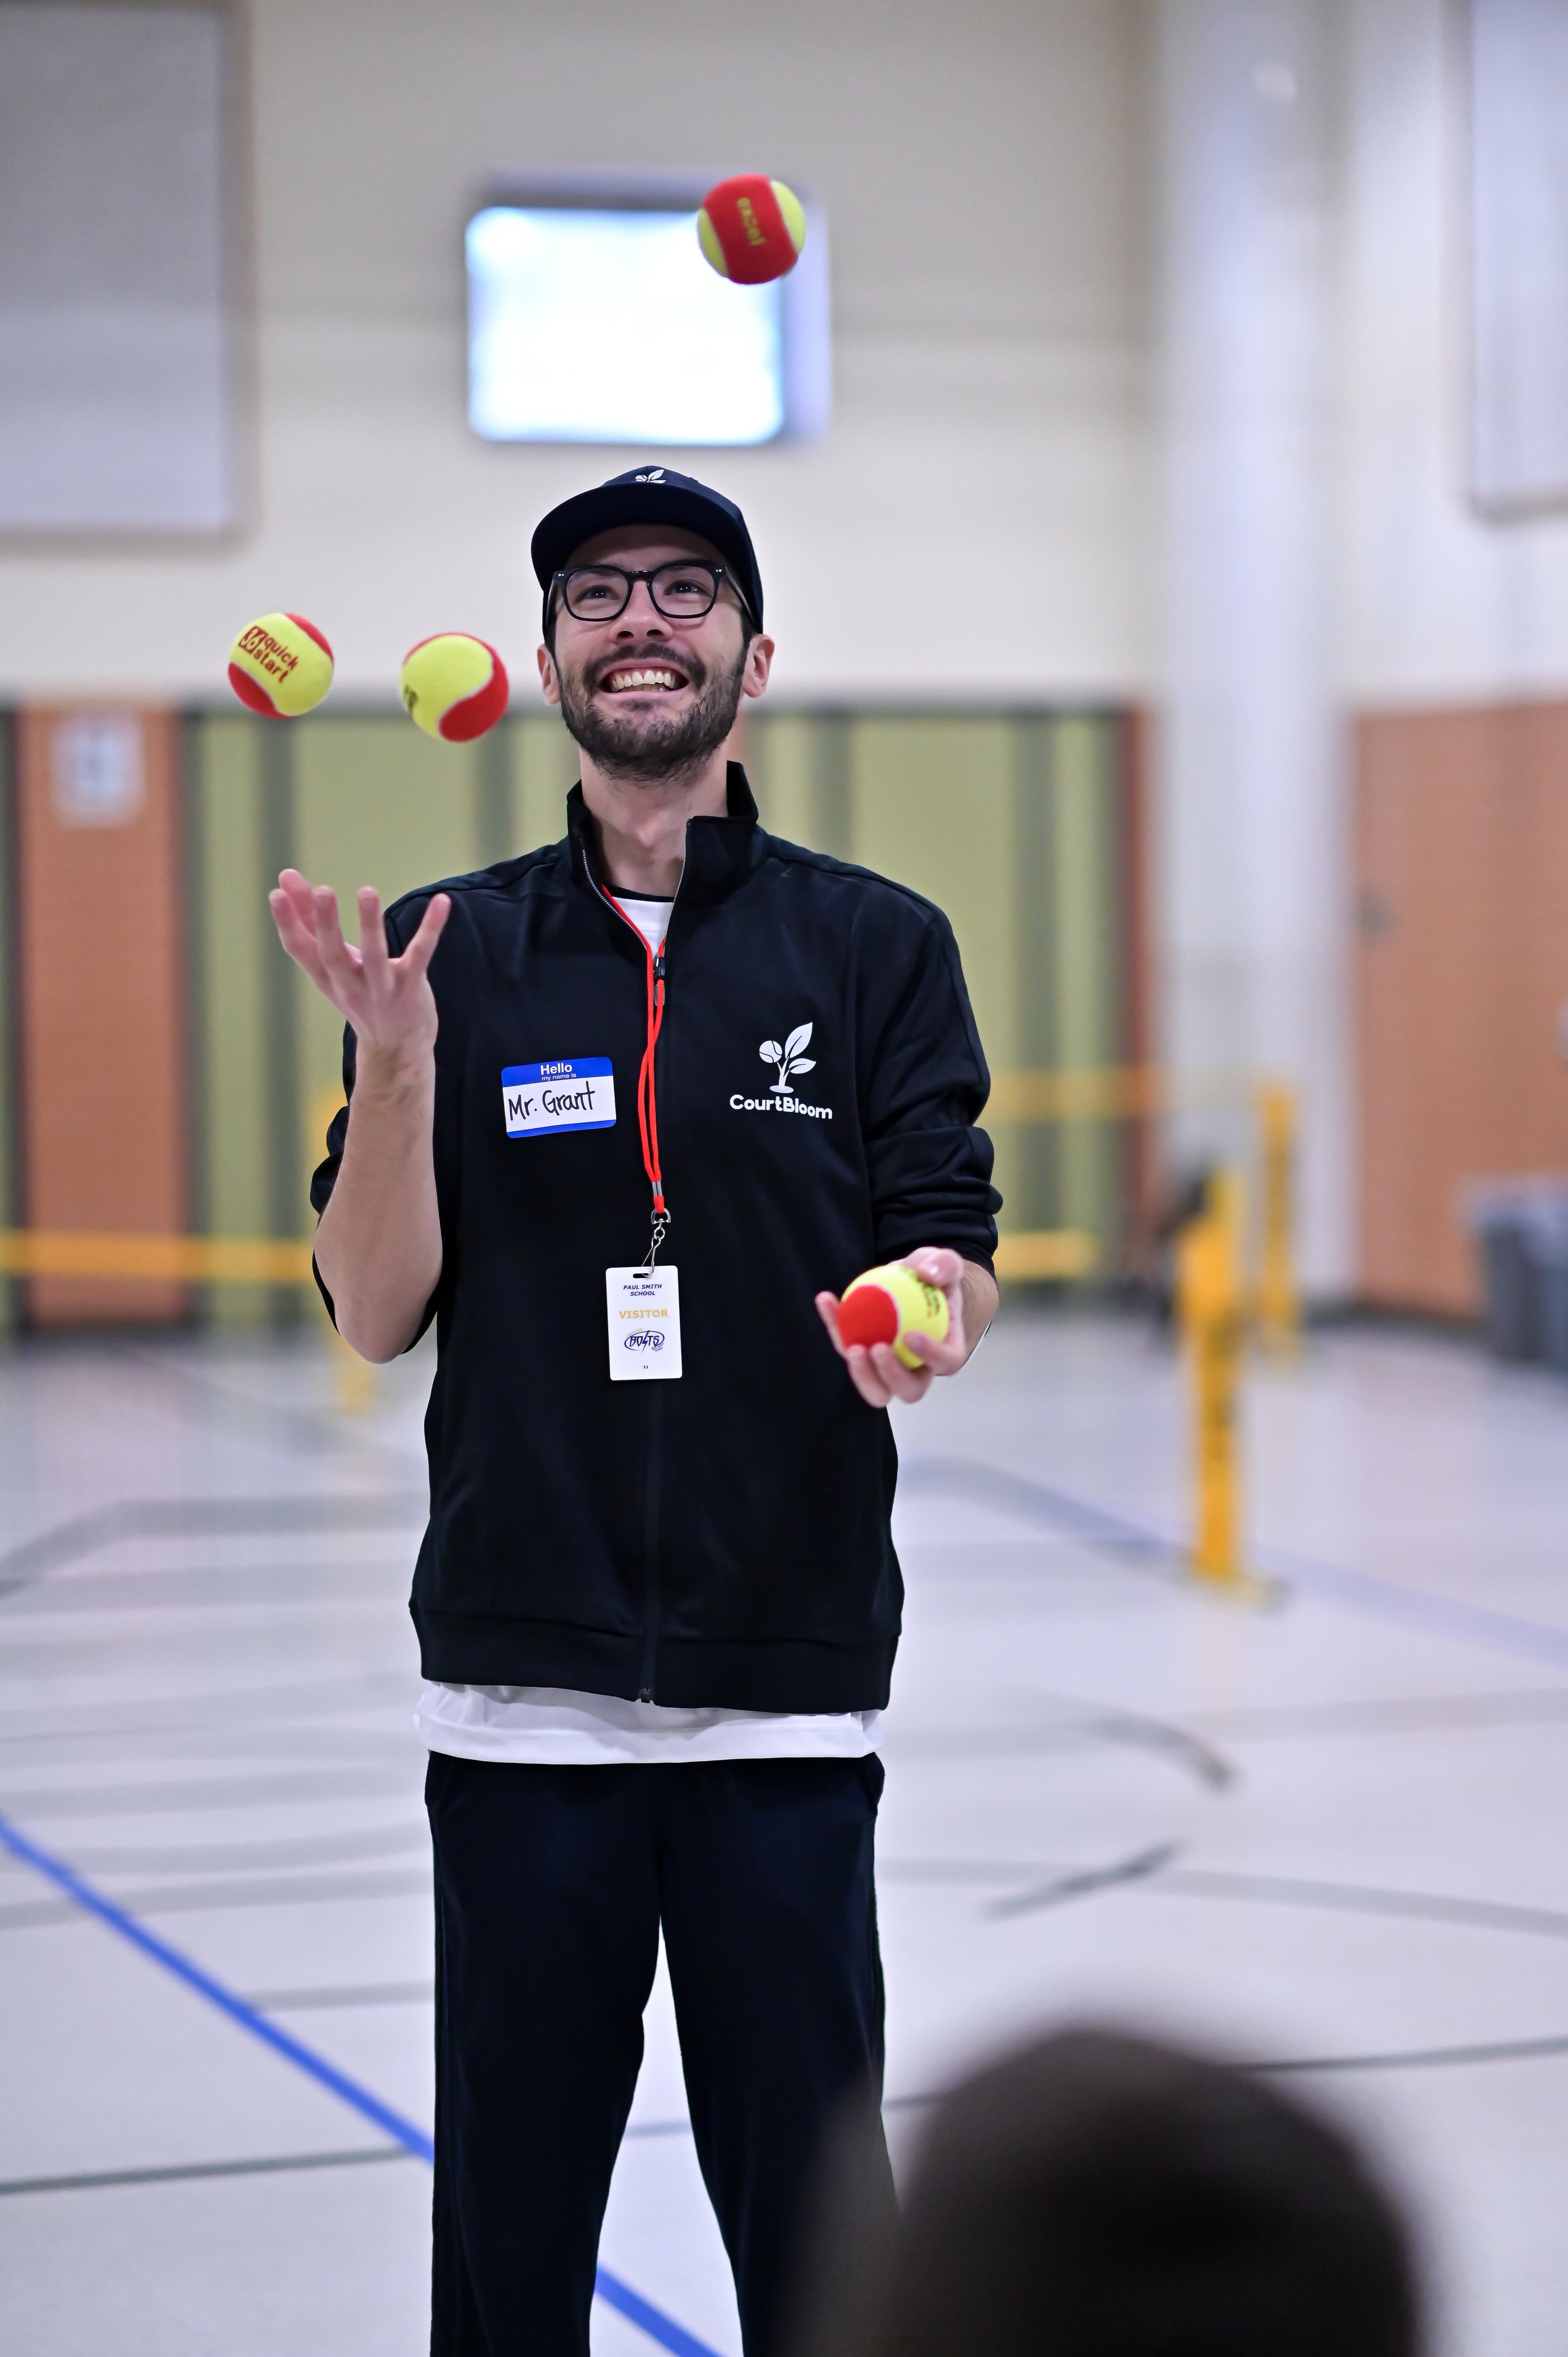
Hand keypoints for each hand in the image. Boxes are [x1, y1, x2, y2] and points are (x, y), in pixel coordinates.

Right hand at [268, 870, 449, 1074]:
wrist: (396, 1048)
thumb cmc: (359, 993)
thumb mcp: (332, 963)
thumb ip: (309, 919)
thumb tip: (285, 876)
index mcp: (325, 977)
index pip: (299, 950)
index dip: (286, 923)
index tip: (275, 893)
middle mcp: (349, 986)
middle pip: (332, 955)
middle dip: (325, 924)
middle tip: (322, 890)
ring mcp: (381, 990)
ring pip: (374, 958)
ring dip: (371, 925)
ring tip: (367, 891)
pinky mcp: (411, 989)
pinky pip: (420, 956)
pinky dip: (431, 929)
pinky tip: (442, 903)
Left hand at [816, 1247, 987, 1408]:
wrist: (912, 1282)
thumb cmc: (935, 1277)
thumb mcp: (945, 1263)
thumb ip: (943, 1265)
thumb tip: (928, 1273)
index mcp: (946, 1351)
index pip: (945, 1362)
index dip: (930, 1355)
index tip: (911, 1335)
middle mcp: (919, 1369)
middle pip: (908, 1389)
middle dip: (891, 1375)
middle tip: (877, 1348)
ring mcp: (889, 1369)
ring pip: (876, 1388)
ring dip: (861, 1373)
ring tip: (852, 1346)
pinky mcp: (864, 1357)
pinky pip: (847, 1348)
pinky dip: (835, 1327)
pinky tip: (826, 1300)